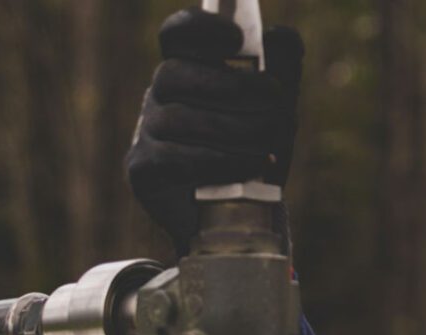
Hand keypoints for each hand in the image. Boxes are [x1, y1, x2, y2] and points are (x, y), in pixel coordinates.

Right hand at [125, 7, 303, 253]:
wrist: (243, 215)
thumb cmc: (255, 151)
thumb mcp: (277, 109)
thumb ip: (282, 70)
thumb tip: (281, 38)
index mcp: (189, 68)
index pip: (177, 34)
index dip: (199, 28)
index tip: (236, 39)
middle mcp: (160, 94)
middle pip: (174, 73)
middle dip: (232, 86)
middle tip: (274, 100)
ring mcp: (146, 131)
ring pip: (178, 118)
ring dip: (233, 130)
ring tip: (268, 148)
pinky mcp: (142, 169)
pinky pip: (173, 158)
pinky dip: (219, 161)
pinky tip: (249, 166)